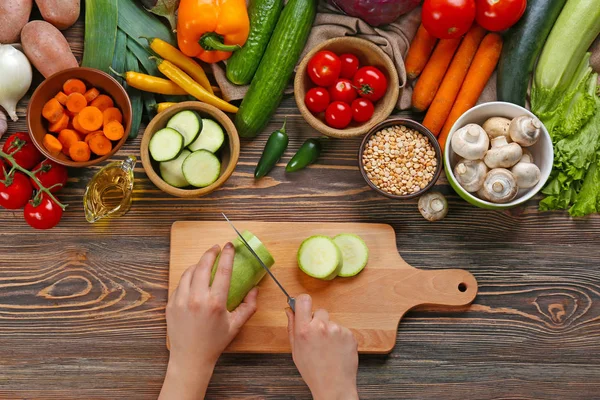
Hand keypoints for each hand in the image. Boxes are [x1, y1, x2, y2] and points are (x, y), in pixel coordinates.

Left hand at [159, 243, 257, 399]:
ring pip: (188, 272)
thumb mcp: (235, 325)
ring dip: (197, 264)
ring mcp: (181, 301)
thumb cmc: (215, 342)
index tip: (229, 246)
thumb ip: (249, 306)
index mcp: (215, 303)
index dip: (227, 255)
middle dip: (210, 253)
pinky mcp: (171, 304)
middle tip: (216, 248)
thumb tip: (255, 289)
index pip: (222, 271)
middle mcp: (197, 299)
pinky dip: (187, 277)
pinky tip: (194, 278)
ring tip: (205, 262)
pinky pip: (180, 284)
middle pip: (202, 266)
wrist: (190, 358)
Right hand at [286, 294, 358, 399]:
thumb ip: (292, 327)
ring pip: (332, 322)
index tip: (303, 306)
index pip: (304, 300)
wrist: (334, 386)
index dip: (303, 302)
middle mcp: (321, 327)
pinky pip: (342, 330)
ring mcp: (337, 330)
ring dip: (330, 331)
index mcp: (304, 330)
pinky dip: (340, 338)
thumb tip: (289, 310)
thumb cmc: (313, 371)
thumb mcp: (296, 350)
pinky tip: (337, 350)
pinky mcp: (349, 334)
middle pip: (320, 311)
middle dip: (318, 321)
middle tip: (317, 337)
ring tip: (328, 348)